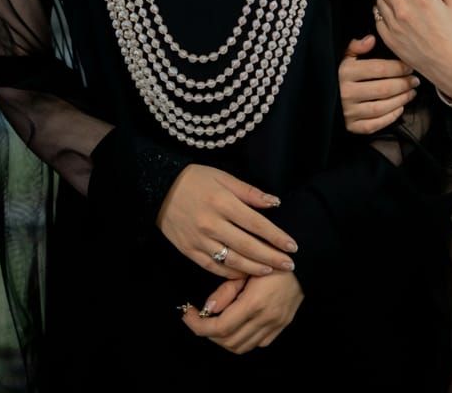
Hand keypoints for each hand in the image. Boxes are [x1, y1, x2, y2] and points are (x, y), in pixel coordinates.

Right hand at [156, 165, 298, 278]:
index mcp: (222, 202)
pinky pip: (213, 267)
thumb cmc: (195, 179)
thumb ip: (249, 192)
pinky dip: (231, 273)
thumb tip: (274, 203)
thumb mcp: (223, 177)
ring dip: (254, 268)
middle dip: (271, 257)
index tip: (292, 245)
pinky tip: (245, 274)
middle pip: (247, 246)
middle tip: (289, 265)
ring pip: (232, 260)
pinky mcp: (189, 251)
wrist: (159, 189)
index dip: (276, 236)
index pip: (256, 223)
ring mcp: (200, 240)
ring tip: (271, 271)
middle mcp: (212, 224)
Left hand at [182, 270, 303, 353]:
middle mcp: (266, 319)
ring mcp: (275, 325)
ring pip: (241, 347)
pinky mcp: (281, 326)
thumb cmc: (273, 256)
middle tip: (199, 317)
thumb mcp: (247, 266)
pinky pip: (257, 343)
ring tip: (215, 321)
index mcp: (255, 302)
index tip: (188, 315)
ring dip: (224, 339)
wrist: (306, 260)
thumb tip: (208, 309)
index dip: (199, 325)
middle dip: (208, 333)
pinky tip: (237, 323)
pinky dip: (242, 339)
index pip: (220, 327)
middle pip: (228, 342)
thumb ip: (227, 289)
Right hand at [338, 34, 418, 134]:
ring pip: (381, 107)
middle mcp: (346, 92)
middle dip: (404, 84)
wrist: (322, 97)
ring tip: (411, 93)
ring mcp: (348, 111)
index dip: (398, 68)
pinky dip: (390, 118)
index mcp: (345, 72)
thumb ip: (357, 46)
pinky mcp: (351, 126)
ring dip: (401, 100)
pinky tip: (400, 109)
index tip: (410, 67)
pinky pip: (374, 125)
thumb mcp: (344, 57)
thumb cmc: (338, 74)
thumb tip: (371, 39)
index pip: (379, 69)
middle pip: (384, 89)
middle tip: (415, 81)